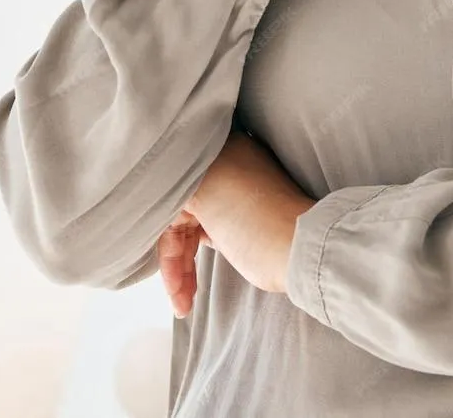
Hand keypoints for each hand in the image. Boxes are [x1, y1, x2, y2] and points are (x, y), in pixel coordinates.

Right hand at [158, 130, 313, 318]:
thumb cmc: (254, 219)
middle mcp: (223, 167)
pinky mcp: (235, 222)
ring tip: (183, 304)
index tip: (154, 250)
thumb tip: (156, 177)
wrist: (298, 250)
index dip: (155, 221)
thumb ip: (175, 184)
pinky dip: (191, 269)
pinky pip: (200, 241)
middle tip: (176, 290)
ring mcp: (229, 196)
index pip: (168, 184)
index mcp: (218, 149)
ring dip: (180, 270)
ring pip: (187, 233)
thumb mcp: (204, 191)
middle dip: (172, 256)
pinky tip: (186, 297)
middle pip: (176, 212)